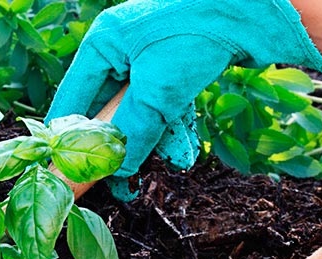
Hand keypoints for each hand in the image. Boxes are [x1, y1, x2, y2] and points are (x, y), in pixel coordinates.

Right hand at [45, 0, 321, 182]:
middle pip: (103, 109)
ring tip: (148, 166)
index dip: (67, 137)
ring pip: (133, 111)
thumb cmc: (196, 34)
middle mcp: (118, 50)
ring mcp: (145, 58)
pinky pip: (158, 105)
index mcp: (100, 45)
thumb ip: (133, 130)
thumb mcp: (158, 89)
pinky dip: (166, 126)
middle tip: (113, 177)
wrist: (254, 7)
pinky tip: (176, 146)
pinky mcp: (171, 67)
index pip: (71, 101)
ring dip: (144, 138)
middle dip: (112, 143)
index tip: (67, 171)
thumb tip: (116, 170)